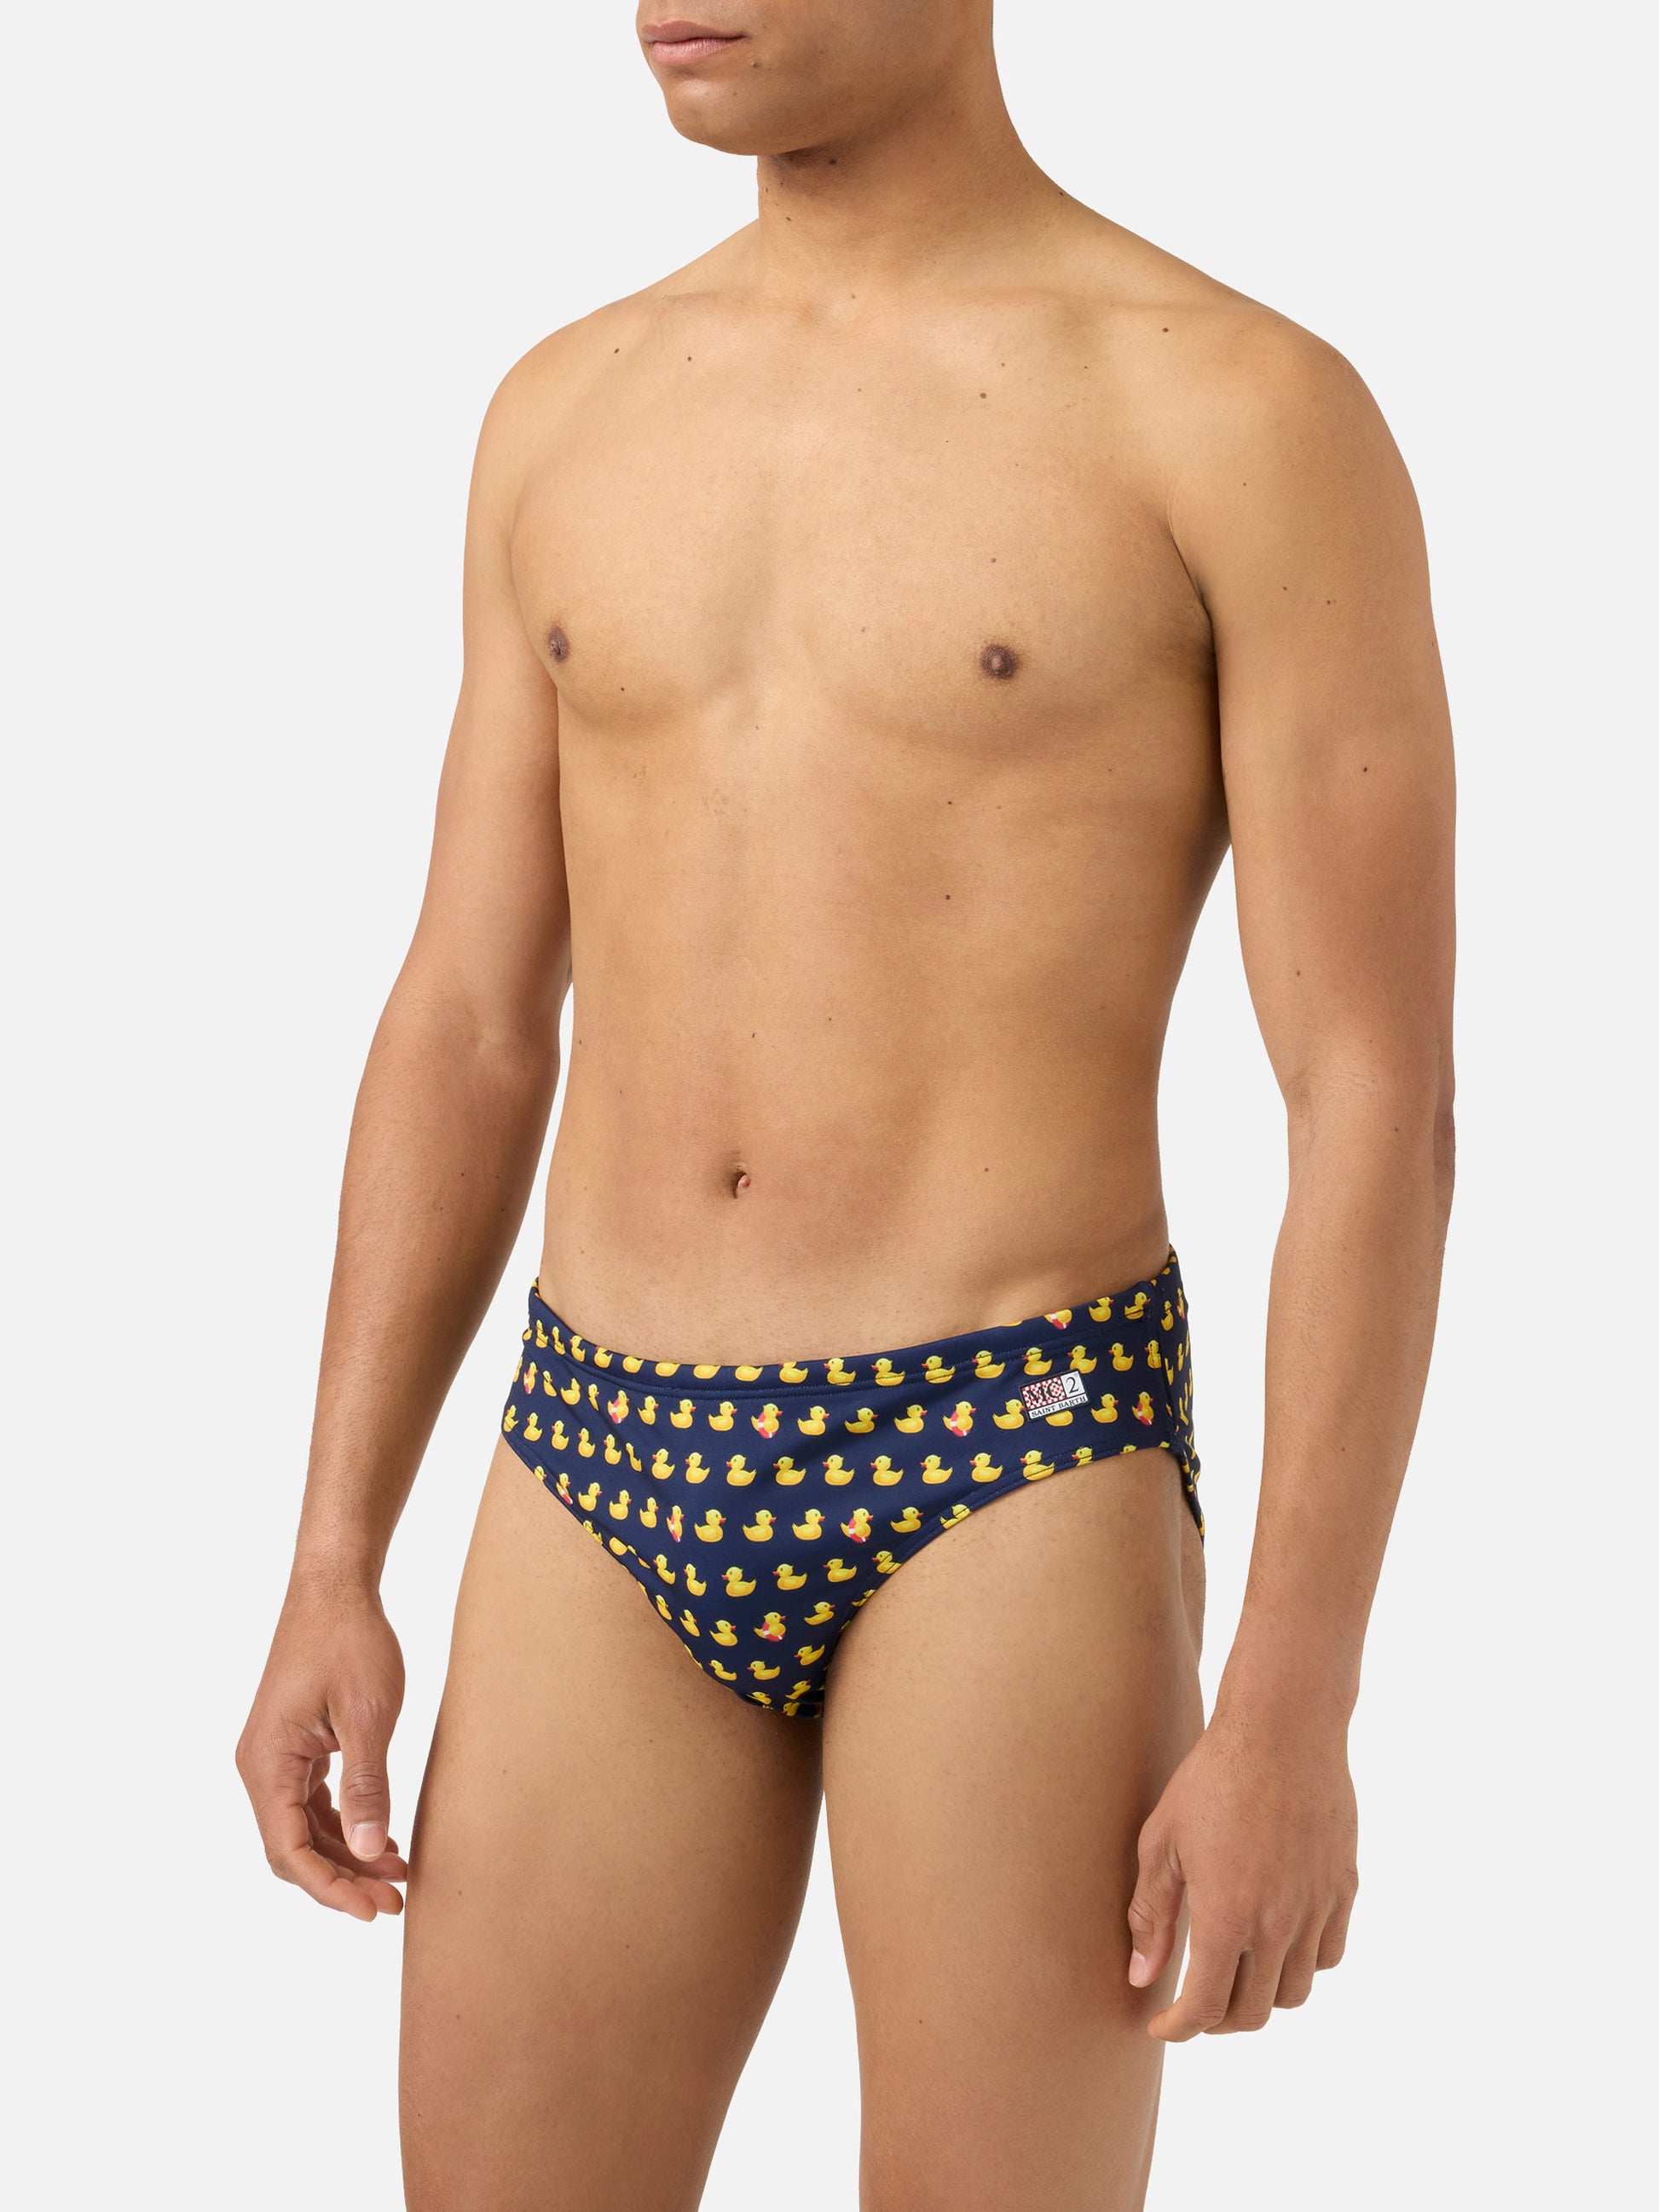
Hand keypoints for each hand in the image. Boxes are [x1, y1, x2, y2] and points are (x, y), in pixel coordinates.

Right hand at [236, 1573, 407, 1920]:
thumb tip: (369, 1850)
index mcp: (267, 1762)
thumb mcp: (369, 1715)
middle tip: (396, 1902)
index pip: (289, 1850)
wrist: (336, 1588)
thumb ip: (367, 1786)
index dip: (330, 1888)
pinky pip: (312, 1803)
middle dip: (343, 1879)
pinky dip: (345, 1825)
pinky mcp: (294, 1746)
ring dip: (347, 1855)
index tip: (373, 1910)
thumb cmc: (350, 1641)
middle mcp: (261, 1765)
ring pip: (304, 1828)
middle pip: (294, 1847)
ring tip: (399, 1876)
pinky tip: (382, 1837)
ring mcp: (275, 1756)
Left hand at [1126, 1708, 1357, 2037]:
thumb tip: (1141, 1976)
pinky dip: (1302, 1965)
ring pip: (1294, 1992)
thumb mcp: (1162, 1843)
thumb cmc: (1211, 1779)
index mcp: (1226, 1916)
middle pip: (1252, 2013)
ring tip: (1235, 1973)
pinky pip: (1328, 1955)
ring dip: (1260, 1996)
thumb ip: (1152, 1916)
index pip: (1205, 2008)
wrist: (1282, 1730)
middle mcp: (1278, 1925)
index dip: (1179, 2028)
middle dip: (1217, 2021)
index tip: (1162, 2026)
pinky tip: (1277, 1943)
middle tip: (1195, 2003)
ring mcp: (1317, 1909)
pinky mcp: (1343, 1889)